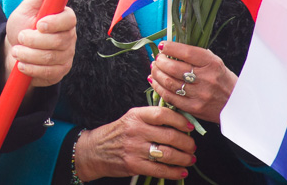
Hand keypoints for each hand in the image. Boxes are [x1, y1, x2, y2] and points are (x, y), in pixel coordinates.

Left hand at [3, 0, 76, 86]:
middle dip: (34, 41)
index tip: (39, 24)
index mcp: (64, 18)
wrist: (15, 51)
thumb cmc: (23, 25)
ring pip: (51, 58)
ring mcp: (66, 55)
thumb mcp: (28, 8)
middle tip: (20, 37)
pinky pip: (48, 73)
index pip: (69, 20)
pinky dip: (31, 68)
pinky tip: (21, 64)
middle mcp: (69, 37)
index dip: (55, 23)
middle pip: (59, 41)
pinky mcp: (60, 72)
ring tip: (16, 50)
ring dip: (29, 55)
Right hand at [73, 106, 195, 181]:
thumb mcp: (131, 119)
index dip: (180, 121)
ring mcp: (134, 148)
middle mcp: (135, 130)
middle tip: (192, 146)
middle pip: (170, 136)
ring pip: (168, 154)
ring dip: (184, 158)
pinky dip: (174, 172)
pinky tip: (181, 171)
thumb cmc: (117, 133)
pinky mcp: (133, 165)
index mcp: (136, 115)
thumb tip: (180, 122)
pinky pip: (160, 170)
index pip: (163, 114)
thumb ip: (151, 118)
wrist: (95, 150)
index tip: (189, 127)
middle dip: (187, 143)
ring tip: (190, 159)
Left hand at [149, 40, 236, 122]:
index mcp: (212, 63)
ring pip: (169, 82)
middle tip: (157, 59)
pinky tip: (154, 81)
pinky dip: (158, 88)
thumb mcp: (214, 62)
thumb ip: (195, 55)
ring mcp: (200, 95)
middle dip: (160, 61)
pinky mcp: (194, 108)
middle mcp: (206, 78)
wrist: (238, 105)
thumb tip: (170, 48)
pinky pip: (170, 97)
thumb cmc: (222, 80)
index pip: (186, 52)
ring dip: (156, 73)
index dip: (170, 47)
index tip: (162, 46)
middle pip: (173, 67)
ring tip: (154, 68)